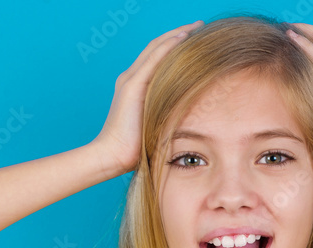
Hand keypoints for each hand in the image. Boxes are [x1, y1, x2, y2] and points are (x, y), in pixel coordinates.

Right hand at [92, 20, 203, 176]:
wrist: (112, 156)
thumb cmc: (134, 149)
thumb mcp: (154, 127)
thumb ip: (165, 116)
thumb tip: (189, 120)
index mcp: (135, 86)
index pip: (157, 58)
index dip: (175, 46)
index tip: (195, 40)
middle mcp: (130, 78)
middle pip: (157, 47)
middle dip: (179, 34)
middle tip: (200, 26)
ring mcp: (130, 80)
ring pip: (156, 49)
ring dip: (177, 35)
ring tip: (196, 27)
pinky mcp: (132, 86)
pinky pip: (154, 60)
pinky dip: (169, 46)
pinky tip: (184, 38)